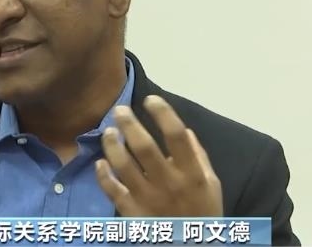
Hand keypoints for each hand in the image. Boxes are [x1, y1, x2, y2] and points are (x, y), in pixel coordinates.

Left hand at [95, 95, 222, 216]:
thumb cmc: (203, 212)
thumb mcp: (211, 184)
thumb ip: (199, 157)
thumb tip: (184, 131)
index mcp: (192, 173)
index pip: (176, 136)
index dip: (162, 113)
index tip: (151, 100)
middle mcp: (169, 183)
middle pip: (144, 146)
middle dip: (129, 123)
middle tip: (119, 110)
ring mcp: (148, 199)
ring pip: (123, 165)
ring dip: (112, 145)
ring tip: (108, 132)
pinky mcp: (131, 212)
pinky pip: (112, 189)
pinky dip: (103, 174)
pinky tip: (100, 162)